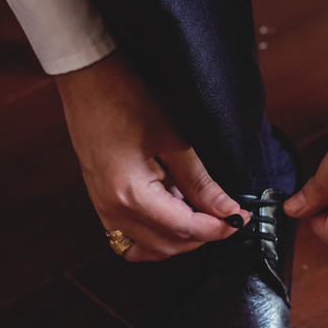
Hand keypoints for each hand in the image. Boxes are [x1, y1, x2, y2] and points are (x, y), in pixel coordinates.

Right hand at [55, 52, 246, 261]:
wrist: (88, 80)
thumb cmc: (127, 100)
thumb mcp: (174, 140)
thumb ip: (201, 183)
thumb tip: (227, 210)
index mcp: (131, 196)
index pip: (184, 229)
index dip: (218, 228)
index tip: (240, 219)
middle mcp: (113, 210)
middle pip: (167, 246)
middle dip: (201, 235)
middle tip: (224, 213)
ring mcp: (103, 209)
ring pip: (149, 247)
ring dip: (179, 238)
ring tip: (198, 210)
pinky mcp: (101, 202)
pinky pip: (132, 236)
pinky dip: (157, 233)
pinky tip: (172, 210)